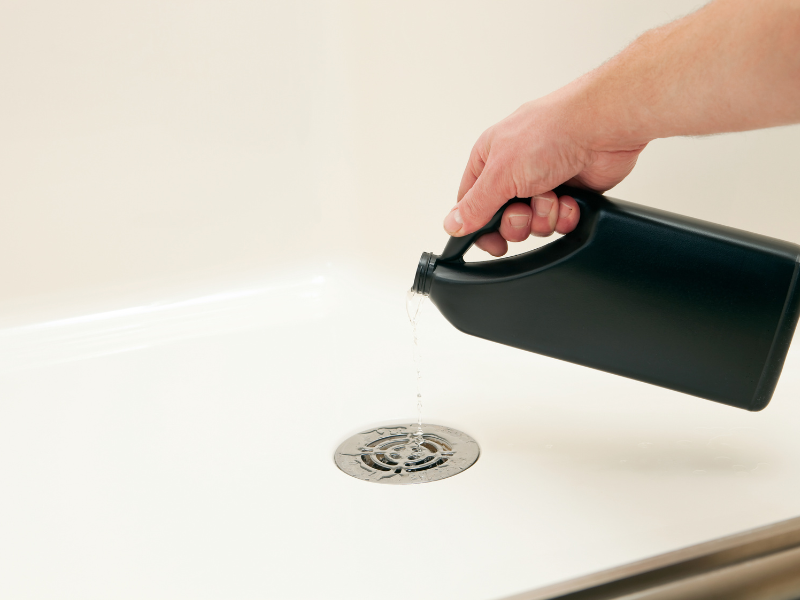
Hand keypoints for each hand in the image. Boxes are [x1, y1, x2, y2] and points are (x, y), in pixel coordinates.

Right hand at [444, 94, 646, 255]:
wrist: (603, 127)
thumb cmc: (552, 132)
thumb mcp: (500, 173)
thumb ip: (475, 205)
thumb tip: (452, 224)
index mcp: (489, 159)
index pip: (471, 204)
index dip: (479, 227)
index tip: (492, 242)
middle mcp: (514, 171)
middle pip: (504, 220)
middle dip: (517, 223)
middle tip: (525, 210)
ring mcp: (542, 182)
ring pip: (534, 225)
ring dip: (544, 217)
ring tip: (553, 196)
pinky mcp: (569, 193)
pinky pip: (559, 222)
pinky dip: (565, 215)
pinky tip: (570, 200)